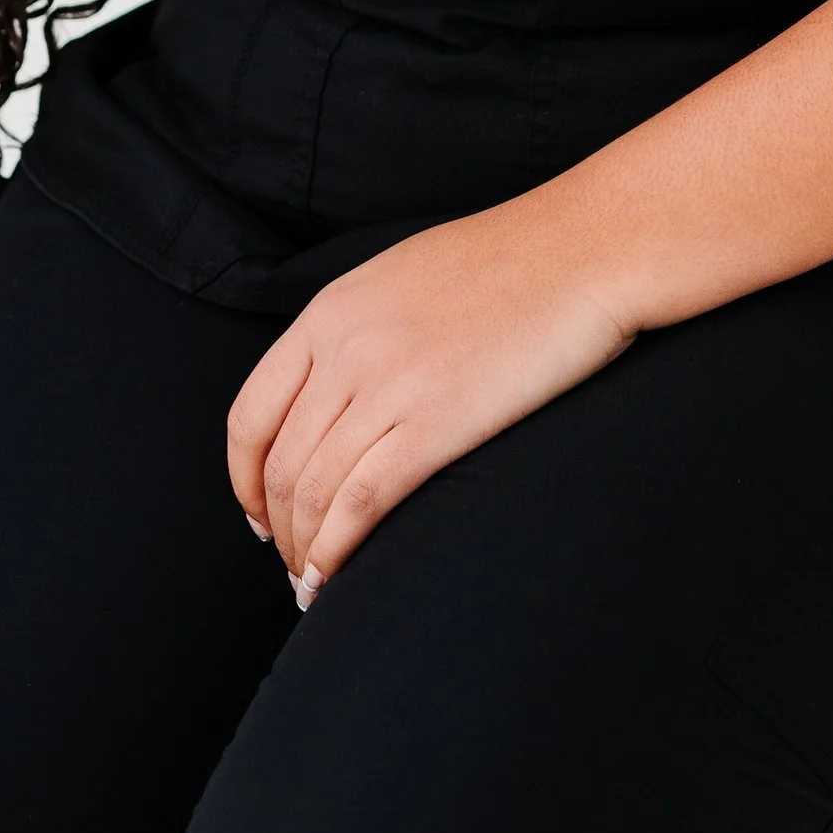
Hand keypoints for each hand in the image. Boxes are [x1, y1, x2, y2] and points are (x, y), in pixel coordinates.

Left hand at [227, 204, 634, 603]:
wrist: (587, 246)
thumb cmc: (515, 259)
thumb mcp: (406, 276)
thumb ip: (361, 328)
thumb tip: (339, 394)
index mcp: (331, 310)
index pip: (250, 415)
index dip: (245, 480)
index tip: (261, 516)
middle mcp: (345, 348)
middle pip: (281, 464)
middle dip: (280, 529)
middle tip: (296, 564)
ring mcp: (389, 384)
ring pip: (314, 492)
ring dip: (305, 551)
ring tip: (314, 586)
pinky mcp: (437, 421)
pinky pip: (362, 503)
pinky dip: (337, 553)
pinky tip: (334, 581)